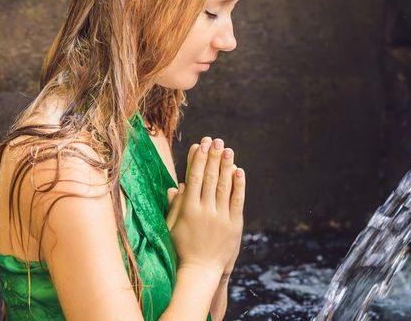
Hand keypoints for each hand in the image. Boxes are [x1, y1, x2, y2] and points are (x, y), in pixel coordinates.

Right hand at [166, 137, 245, 274]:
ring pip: (224, 186)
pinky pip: (237, 200)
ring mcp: (221, 217)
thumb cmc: (182, 248)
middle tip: (215, 140)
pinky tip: (238, 170)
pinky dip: (238, 184)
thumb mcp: (172, 227)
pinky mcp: (234, 224)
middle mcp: (205, 210)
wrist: (201, 270)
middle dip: (212, 157)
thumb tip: (176, 186)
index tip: (200, 144)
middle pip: (210, 178)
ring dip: (226, 165)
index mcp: (188, 209)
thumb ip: (175, 206)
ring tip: (227, 149)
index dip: (198, 159)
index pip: (194, 178)